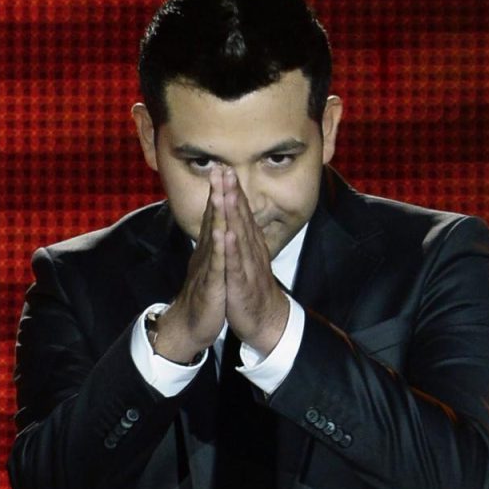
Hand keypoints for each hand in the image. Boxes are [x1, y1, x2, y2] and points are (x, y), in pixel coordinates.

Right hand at [151, 168, 226, 363]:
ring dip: (216, 213)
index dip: (218, 192)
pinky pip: (216, 264)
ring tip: (220, 191)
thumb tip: (215, 227)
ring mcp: (208, 267)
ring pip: (213, 236)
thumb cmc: (204, 296)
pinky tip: (222, 232)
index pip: (214, 216)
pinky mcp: (212, 284)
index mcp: (209, 249)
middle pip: (211, 219)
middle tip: (219, 168)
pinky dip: (219, 247)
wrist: (190, 326)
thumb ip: (212, 246)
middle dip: (216, 193)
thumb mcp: (209, 267)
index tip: (223, 169)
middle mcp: (206, 253)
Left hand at [220, 171, 289, 354]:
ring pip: (239, 235)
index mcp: (249, 244)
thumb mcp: (244, 259)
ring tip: (225, 192)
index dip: (233, 190)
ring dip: (232, 213)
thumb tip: (236, 220)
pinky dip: (232, 249)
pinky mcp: (242, 283)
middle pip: (241, 217)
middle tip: (225, 168)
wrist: (265, 320)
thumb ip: (242, 239)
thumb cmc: (251, 288)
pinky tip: (227, 234)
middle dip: (232, 192)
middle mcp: (251, 250)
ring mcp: (247, 265)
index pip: (241, 213)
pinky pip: (236, 264)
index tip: (224, 168)